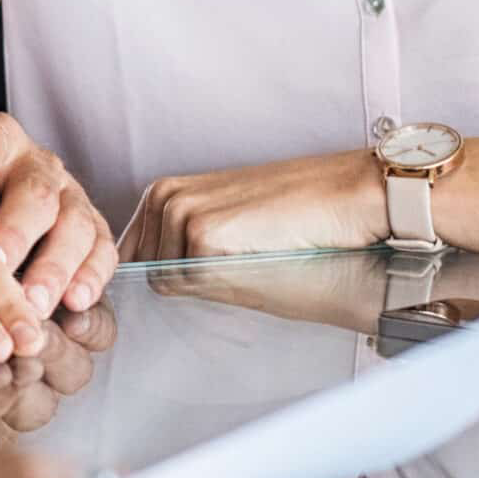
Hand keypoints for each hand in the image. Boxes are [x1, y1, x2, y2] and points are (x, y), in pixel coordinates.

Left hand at [0, 112, 119, 318]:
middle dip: (15, 230)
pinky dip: (92, 276)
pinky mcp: (89, 232)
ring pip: (74, 225)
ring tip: (32, 302)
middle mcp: (36, 163)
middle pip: (34, 191)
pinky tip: (74, 304)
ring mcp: (68, 198)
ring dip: (56, 265)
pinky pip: (100, 251)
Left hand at [124, 151, 386, 264]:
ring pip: (167, 281)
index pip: (135, 257)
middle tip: (239, 260)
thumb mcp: (225, 235)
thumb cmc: (294, 221)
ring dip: (209, 281)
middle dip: (188, 279)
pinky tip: (254, 256)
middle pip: (148, 272)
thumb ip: (181, 251)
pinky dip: (222, 283)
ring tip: (250, 254)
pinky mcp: (201, 231)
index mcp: (165, 192)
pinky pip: (191, 284)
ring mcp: (179, 211)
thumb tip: (151, 279)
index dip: (164, 276)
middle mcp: (164, 195)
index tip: (206, 272)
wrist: (343, 200)